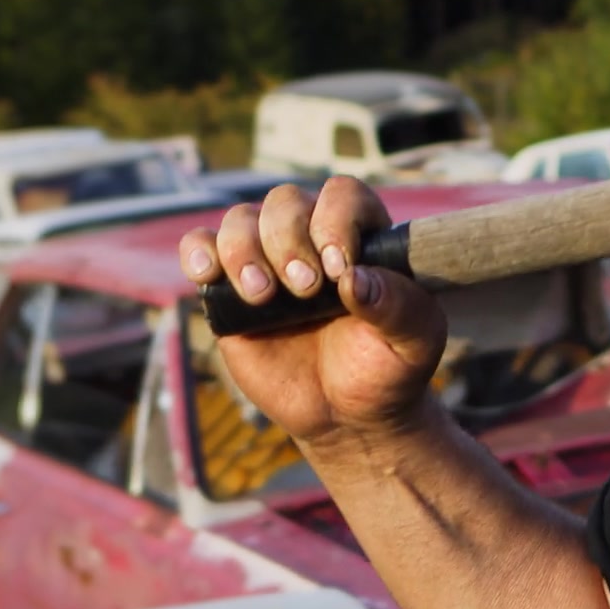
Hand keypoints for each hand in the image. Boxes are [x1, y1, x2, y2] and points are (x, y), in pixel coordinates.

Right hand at [178, 178, 447, 446]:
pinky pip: (200, 246)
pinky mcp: (228, 288)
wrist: (346, 414)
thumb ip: (396, 306)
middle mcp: (311, 237)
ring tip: (263, 297)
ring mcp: (266, 259)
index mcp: (361, 236)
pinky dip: (197, 252)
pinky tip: (208, 275)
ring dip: (245, 251)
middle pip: (285, 201)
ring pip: (240, 219)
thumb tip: (354, 279)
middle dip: (290, 241)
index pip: (343, 195)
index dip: (336, 221)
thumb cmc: (385, 367)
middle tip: (305, 290)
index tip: (339, 269)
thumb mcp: (412, 341)